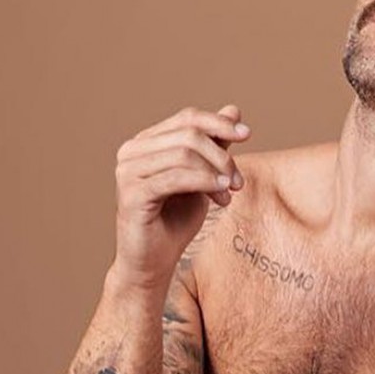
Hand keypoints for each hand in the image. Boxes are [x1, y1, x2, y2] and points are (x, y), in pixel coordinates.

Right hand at [111, 104, 249, 287]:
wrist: (153, 263)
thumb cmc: (175, 221)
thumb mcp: (202, 177)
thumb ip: (213, 145)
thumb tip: (233, 110)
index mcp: (145, 142)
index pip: (187, 118)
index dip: (219, 123)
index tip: (247, 134)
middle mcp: (131, 151)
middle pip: (188, 134)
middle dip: (221, 156)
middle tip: (239, 182)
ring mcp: (127, 172)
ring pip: (184, 154)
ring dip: (216, 173)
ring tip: (229, 194)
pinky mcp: (131, 194)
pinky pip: (176, 178)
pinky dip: (205, 182)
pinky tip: (221, 194)